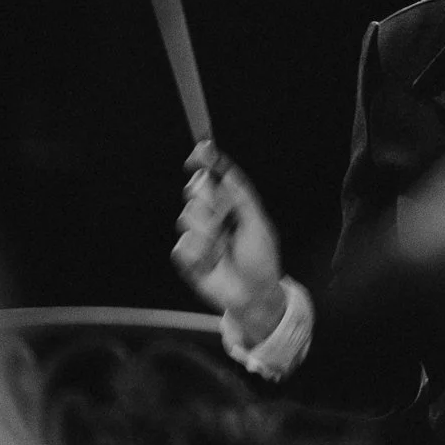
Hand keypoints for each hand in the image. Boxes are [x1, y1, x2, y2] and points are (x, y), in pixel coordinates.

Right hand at [171, 141, 286, 337]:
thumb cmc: (261, 259)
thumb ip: (241, 196)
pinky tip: (211, 261)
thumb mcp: (257, 223)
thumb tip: (225, 170)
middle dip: (207, 199)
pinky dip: (197, 252)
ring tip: (221, 246)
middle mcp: (212, 216)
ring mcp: (199, 235)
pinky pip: (182, 245)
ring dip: (206, 231)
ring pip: (187, 216)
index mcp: (230, 205)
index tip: (200, 150)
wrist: (254, 295)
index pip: (213, 176)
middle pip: (196, 190)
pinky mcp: (188, 257)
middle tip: (221, 215)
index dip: (205, 161)